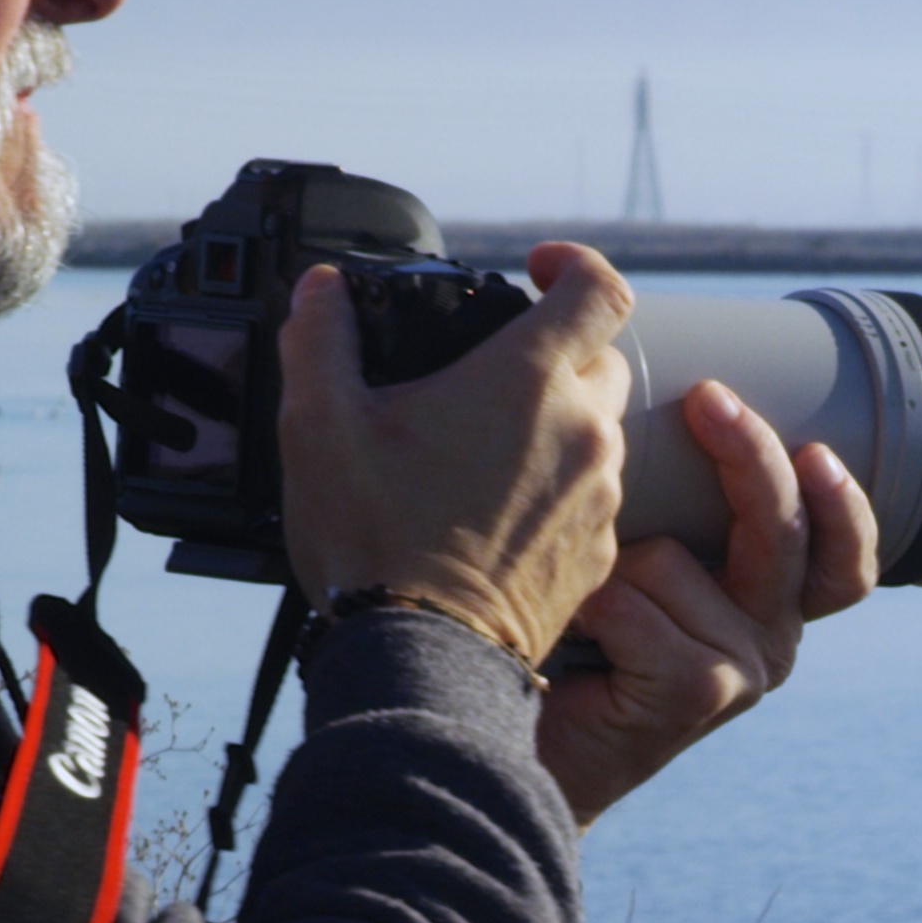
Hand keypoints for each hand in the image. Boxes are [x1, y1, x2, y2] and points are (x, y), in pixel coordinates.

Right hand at [275, 245, 629, 660]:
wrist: (420, 658)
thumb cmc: (374, 541)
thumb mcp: (319, 424)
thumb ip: (321, 339)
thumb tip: (321, 290)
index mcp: (528, 380)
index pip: (599, 288)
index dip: (573, 265)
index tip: (536, 270)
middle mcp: (583, 432)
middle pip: (602, 360)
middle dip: (555, 355)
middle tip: (489, 380)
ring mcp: (598, 497)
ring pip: (599, 433)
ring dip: (554, 429)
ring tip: (481, 456)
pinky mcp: (599, 555)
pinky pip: (591, 499)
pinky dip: (555, 493)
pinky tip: (495, 514)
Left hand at [535, 375, 876, 826]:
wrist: (527, 755)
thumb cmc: (577, 651)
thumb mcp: (640, 576)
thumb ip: (677, 521)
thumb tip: (681, 412)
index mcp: (769, 611)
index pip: (842, 560)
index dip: (843, 505)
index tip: (815, 449)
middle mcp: (770, 643)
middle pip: (785, 532)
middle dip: (749, 454)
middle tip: (708, 400)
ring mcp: (739, 672)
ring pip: (675, 561)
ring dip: (609, 567)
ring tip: (578, 610)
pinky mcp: (696, 692)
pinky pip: (633, 606)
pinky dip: (587, 607)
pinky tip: (568, 636)